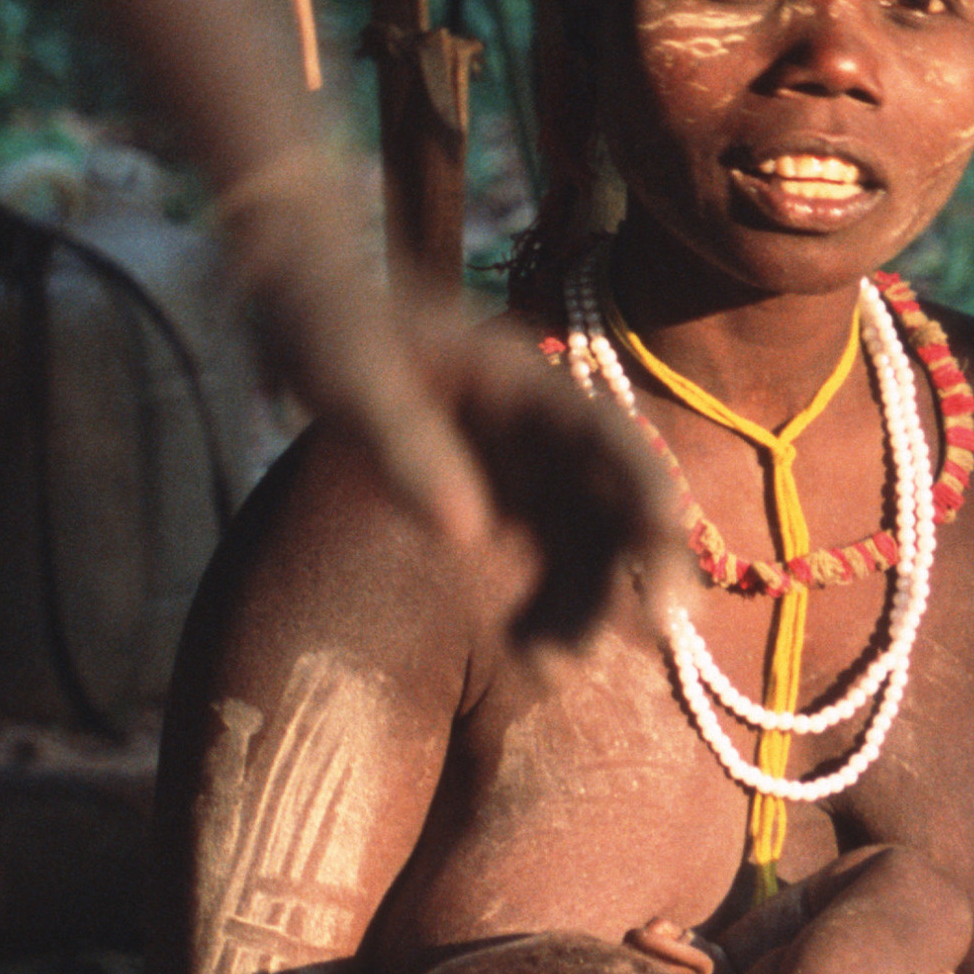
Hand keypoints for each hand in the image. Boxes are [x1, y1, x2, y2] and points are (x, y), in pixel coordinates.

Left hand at [213, 152, 663, 647]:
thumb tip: (466, 536)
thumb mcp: (352, 380)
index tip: (667, 531)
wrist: (306, 309)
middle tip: (657, 625)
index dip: (644, 479)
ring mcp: (530, 463)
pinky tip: (530, 655)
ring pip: (588, 536)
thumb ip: (407, 448)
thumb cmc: (330, 331)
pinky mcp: (506, 496)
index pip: (604, 430)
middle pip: (616, 492)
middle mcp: (544, 424)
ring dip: (590, 597)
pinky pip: (550, 556)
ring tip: (553, 664)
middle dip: (642, 556)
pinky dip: (551, 602)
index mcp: (522, 380)